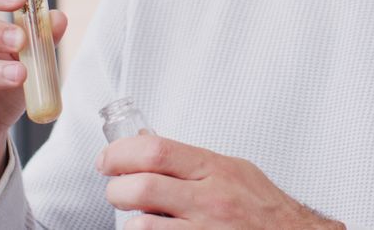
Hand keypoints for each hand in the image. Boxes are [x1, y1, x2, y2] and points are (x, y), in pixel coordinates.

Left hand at [98, 135, 344, 229]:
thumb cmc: (265, 210)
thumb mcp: (235, 172)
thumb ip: (195, 164)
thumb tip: (148, 152)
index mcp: (215, 169)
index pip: (155, 150)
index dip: (120, 154)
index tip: (107, 160)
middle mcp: (210, 199)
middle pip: (140, 186)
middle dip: (116, 189)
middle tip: (117, 190)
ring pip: (142, 226)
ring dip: (131, 223)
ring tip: (140, 219)